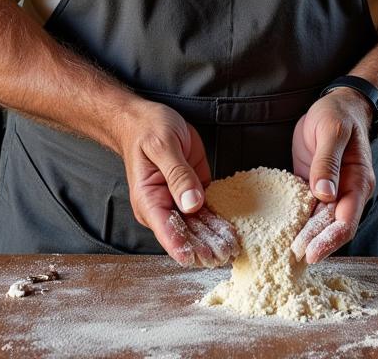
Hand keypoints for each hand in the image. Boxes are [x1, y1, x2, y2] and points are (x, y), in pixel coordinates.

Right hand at [115, 99, 239, 267]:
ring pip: (198, 227)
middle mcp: (162, 205)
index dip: (182, 246)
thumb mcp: (162, 146)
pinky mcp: (193, 191)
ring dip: (214, 239)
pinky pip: (206, 211)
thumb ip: (177, 174)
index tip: (198, 258)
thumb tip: (192, 203)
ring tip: (233, 251)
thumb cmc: (147, 130)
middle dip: (204, 247)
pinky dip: (219, 222)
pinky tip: (232, 233)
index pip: (165, 229)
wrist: (145, 119)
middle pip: (185, 233)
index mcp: (148, 198)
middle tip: (224, 256)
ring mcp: (178, 200)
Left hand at [290, 89, 375, 263]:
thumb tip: (324, 194)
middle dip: (315, 243)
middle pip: (332, 227)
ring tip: (285, 253)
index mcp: (359, 181)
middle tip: (292, 256)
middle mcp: (348, 191)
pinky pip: (308, 209)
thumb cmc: (339, 113)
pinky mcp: (315, 186)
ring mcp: (332, 191)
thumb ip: (328, 162)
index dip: (329, 239)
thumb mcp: (332, 131)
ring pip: (319, 222)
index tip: (310, 252)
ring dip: (306, 237)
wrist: (338, 103)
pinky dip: (298, 222)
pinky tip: (282, 232)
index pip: (346, 220)